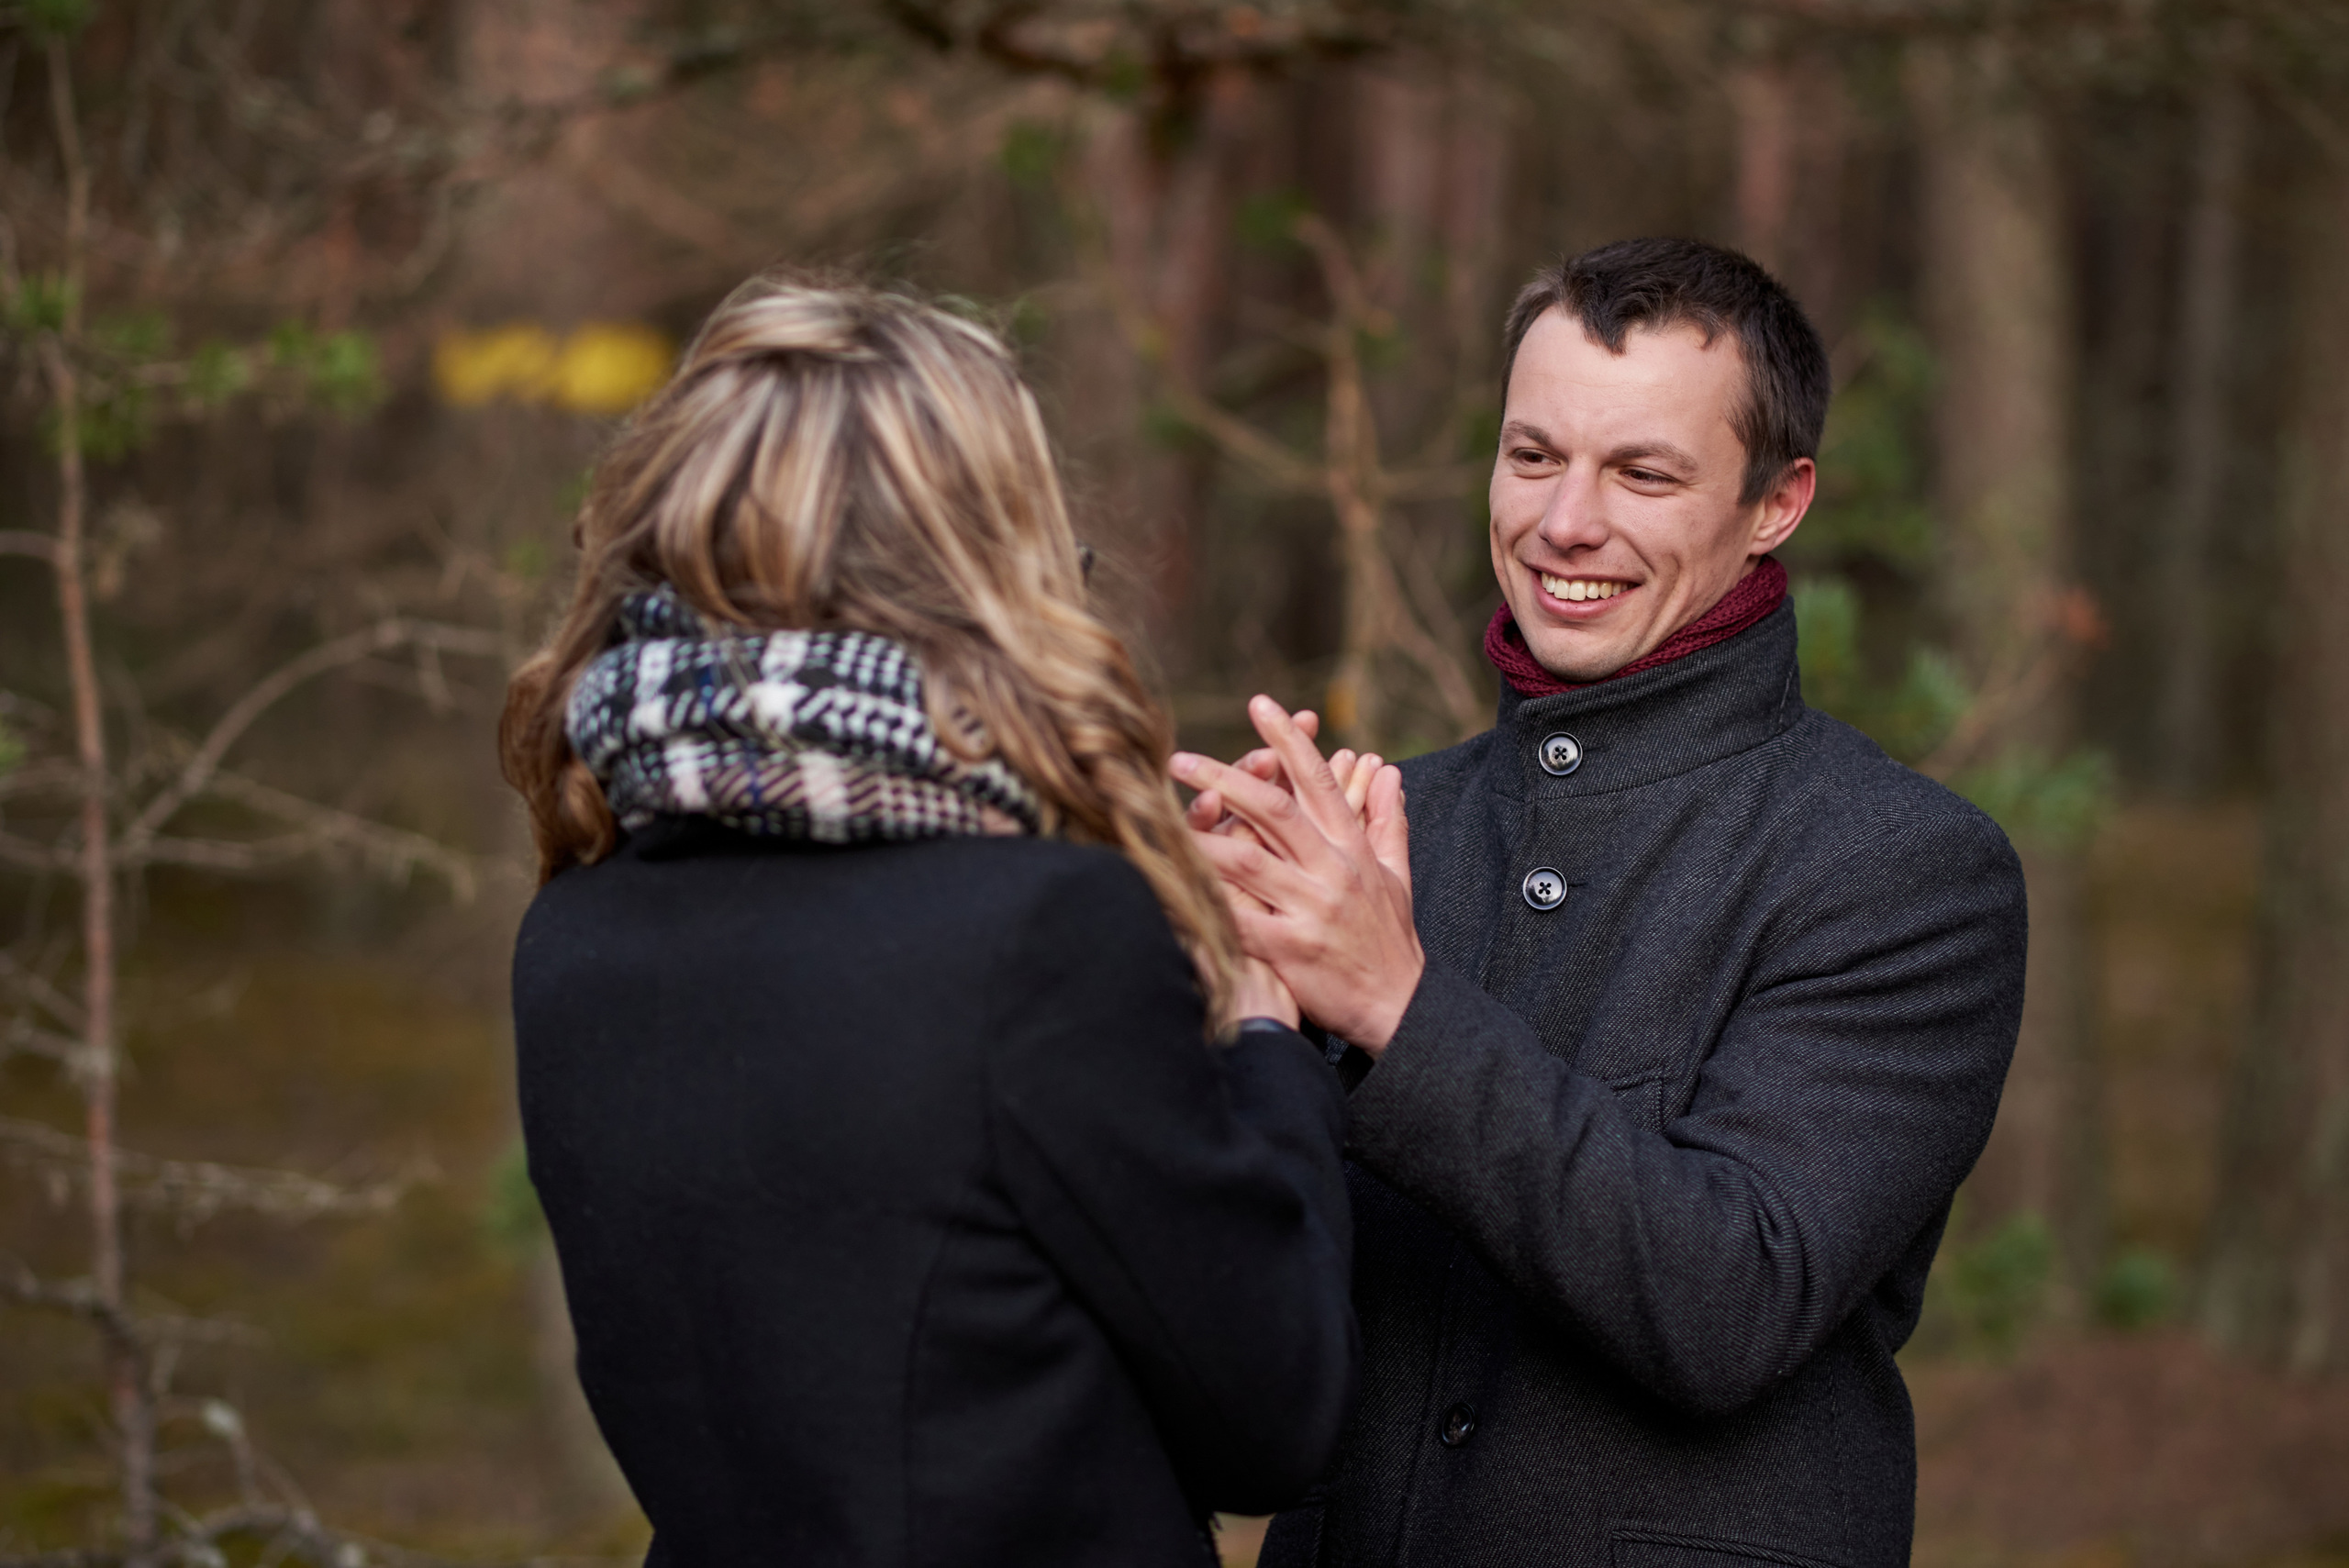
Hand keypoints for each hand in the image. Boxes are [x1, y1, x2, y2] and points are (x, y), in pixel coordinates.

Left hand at [1172, 697, 1420, 1053]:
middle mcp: (1331, 872)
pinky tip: (1173, 884)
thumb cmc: (1390, 941)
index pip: (1317, 781)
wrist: (1400, 1006)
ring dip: (1202, 836)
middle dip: (1225, 777)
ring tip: (1161, 817)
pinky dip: (1205, 900)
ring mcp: (1310, 909)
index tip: (1260, 705)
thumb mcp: (1396, 876)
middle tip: (1179, 758)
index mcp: (1350, 849)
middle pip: (1274, 811)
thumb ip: (1387, 820)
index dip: (1289, 740)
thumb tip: (1389, 771)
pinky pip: (1239, 918)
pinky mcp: (1290, 949)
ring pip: (1248, 860)